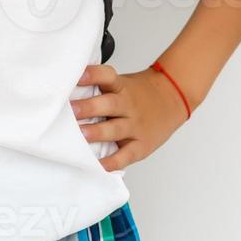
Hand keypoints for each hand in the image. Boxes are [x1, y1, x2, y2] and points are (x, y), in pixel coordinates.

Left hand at [71, 63, 190, 171]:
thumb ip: (100, 88)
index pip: (106, 76)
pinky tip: (99, 165)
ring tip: (82, 135)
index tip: (77, 76)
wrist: (173, 98)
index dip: (92, 75)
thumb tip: (67, 93)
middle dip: (88, 108)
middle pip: (108, 104)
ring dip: (97, 132)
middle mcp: (128, 104)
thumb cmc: (139, 93)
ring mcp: (136, 125)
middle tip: (71, 111)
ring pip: (115, 129)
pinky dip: (112, 162)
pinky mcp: (141, 145)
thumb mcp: (122, 83)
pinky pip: (126, 155)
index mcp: (121, 86)